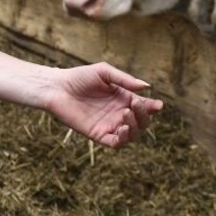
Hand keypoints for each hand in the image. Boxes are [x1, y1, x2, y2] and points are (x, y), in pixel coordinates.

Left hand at [41, 63, 163, 148]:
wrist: (57, 88)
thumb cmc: (79, 77)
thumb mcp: (104, 72)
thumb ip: (124, 80)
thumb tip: (146, 87)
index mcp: (123, 98)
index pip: (144, 106)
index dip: (153, 107)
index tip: (158, 105)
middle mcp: (118, 113)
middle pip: (142, 122)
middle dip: (144, 116)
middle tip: (135, 105)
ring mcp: (109, 125)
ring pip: (132, 135)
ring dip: (135, 127)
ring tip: (126, 113)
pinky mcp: (98, 135)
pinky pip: (117, 143)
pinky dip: (124, 139)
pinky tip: (122, 128)